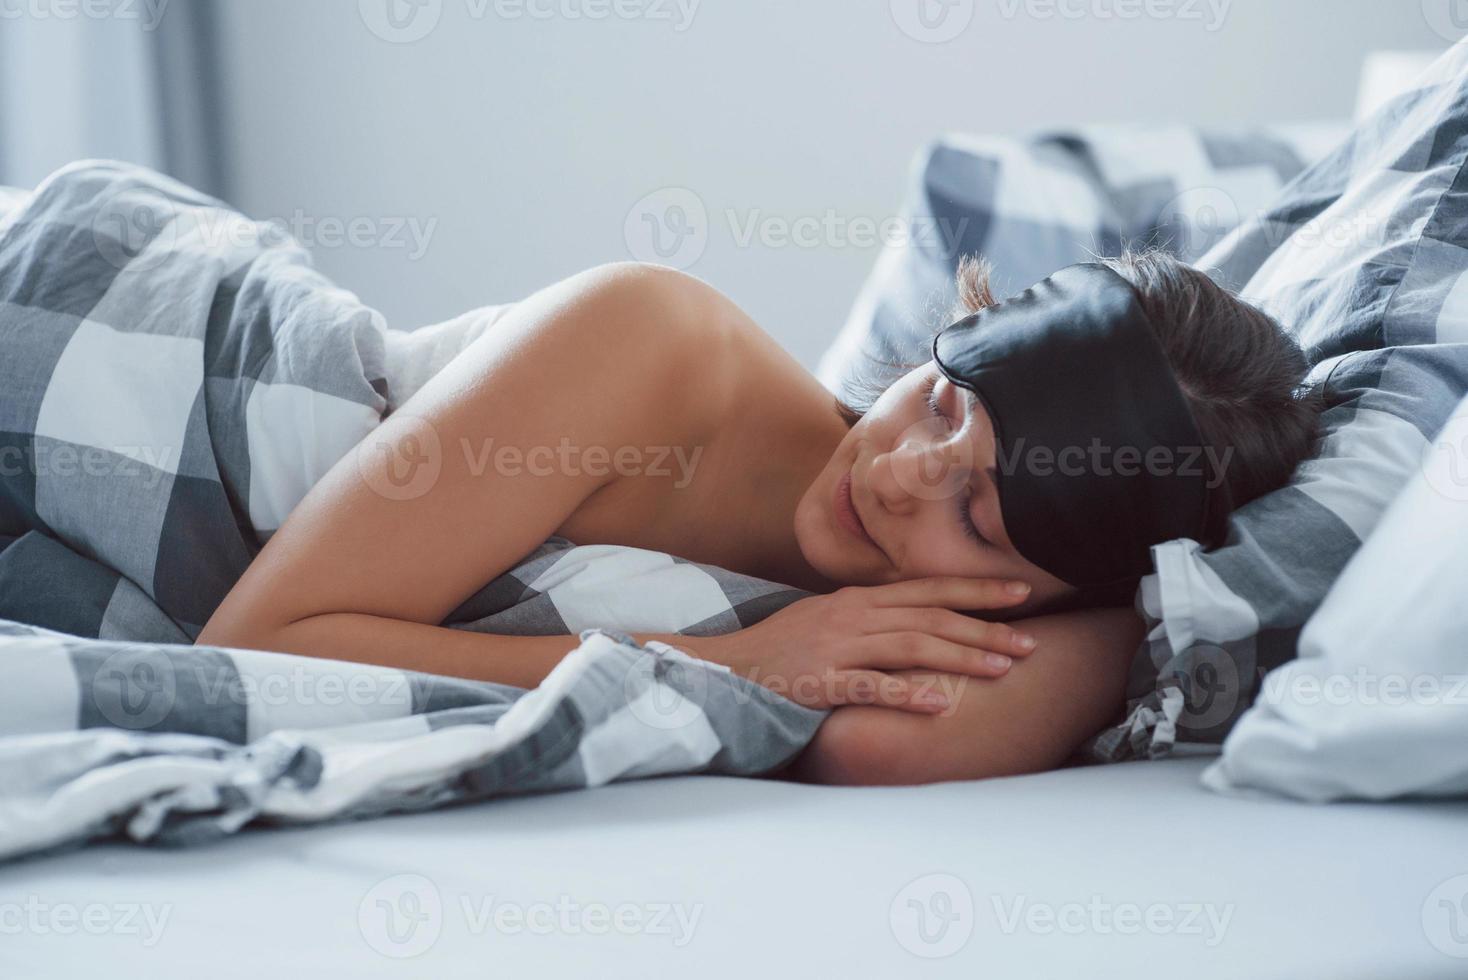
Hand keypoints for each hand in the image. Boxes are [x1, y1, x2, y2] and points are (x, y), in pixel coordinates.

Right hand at [699, 577, 1036, 713]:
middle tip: (1031, 640)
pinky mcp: (819, 680)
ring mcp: (837, 646)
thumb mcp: (827, 620)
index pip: (928, 589)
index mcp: (859, 600)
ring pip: (911, 645)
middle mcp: (853, 616)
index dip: (976, 591)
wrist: (724, 665)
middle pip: (931, 616)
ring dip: (960, 655)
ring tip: (1002, 668)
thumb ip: (871, 617)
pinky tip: (940, 704)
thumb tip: (916, 620)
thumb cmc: (780, 648)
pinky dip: (906, 693)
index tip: (1022, 593)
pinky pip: (869, 686)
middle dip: (985, 626)